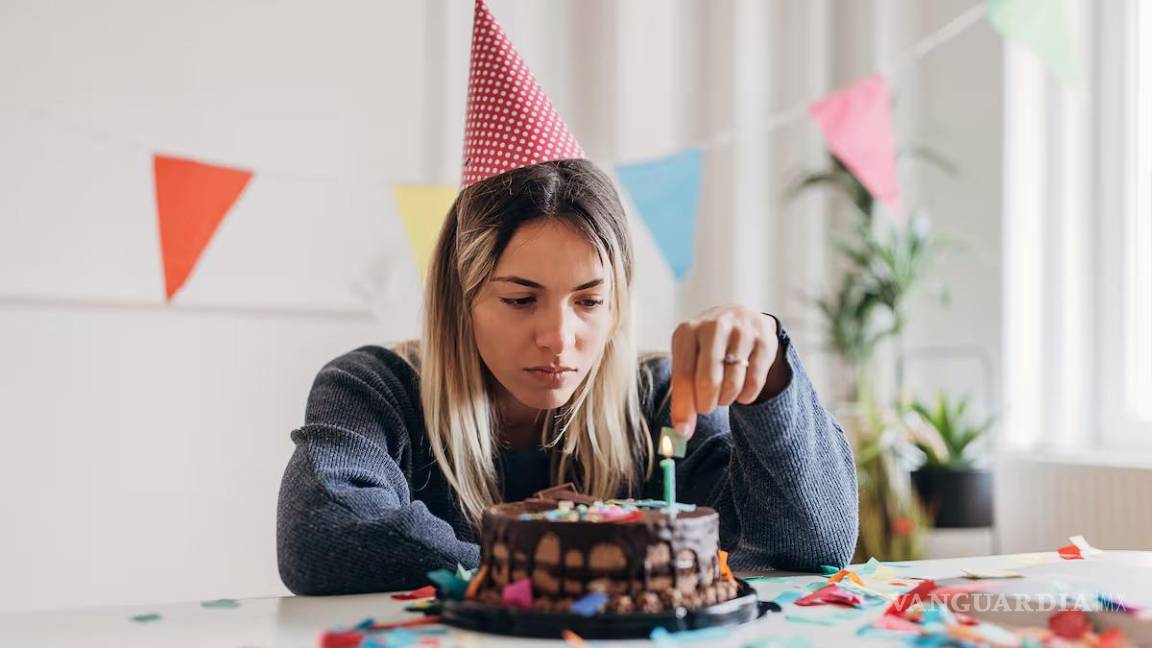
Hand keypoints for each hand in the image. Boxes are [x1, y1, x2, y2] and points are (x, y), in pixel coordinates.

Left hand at [670, 306, 781, 438]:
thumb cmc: (706, 349)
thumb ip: (683, 395)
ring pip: (733, 383)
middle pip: (708, 380)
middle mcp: (714, 326)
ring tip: (723, 393)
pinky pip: (754, 382)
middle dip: (707, 404)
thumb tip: (682, 432)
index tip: (684, 432)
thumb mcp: (689, 362)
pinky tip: (740, 391)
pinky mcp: (765, 341)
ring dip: (726, 399)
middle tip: (706, 408)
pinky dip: (746, 396)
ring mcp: (742, 331)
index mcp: (687, 331)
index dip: (683, 407)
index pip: (683, 376)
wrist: (741, 319)